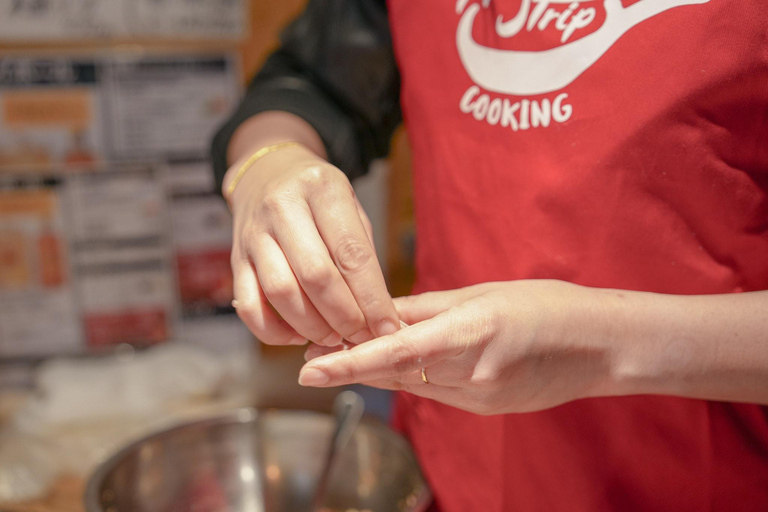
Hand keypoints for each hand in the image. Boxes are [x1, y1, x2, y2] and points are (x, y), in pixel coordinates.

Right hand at [228, 143, 398, 347]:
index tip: (387, 327)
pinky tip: (299, 334)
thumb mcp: (350, 207)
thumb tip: (379, 314)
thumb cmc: (319, 199)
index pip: (351, 253)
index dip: (372, 298)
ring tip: (335, 338)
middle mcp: (283, 207)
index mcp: (322, 188)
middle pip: (315, 275)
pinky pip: (249, 306)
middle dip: (344, 317)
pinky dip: (275, 332)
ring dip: (312, 326)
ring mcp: (253, 233)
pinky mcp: (235, 258)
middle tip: (362, 336)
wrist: (266, 173)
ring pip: (281, 293)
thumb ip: (363, 254)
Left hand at [300, 280, 616, 413]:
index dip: (348, 363)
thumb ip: (428, 308)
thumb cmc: (549, 306)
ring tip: (345, 351)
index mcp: (471, 334)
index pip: (395, 353)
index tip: (308, 368)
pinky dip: (413, 377)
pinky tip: (398, 362)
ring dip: (379, 371)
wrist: (604, 346)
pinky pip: (438, 392)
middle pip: (396, 373)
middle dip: (352, 365)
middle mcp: (472, 374)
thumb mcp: (484, 293)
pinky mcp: (487, 409)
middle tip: (311, 356)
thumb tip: (381, 313)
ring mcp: (480, 399)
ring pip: (413, 385)